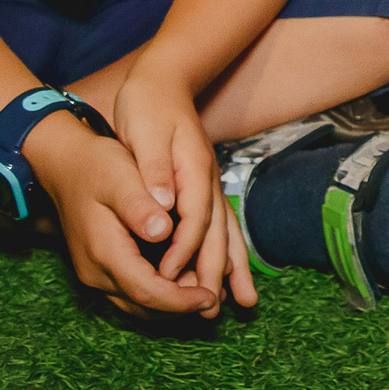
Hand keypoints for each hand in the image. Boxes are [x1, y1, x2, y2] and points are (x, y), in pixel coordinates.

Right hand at [29, 113, 219, 317]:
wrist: (66, 166)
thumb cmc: (97, 167)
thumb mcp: (120, 177)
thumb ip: (139, 206)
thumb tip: (162, 231)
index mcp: (104, 251)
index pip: (147, 292)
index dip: (181, 300)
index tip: (211, 296)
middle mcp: (96, 272)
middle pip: (144, 306)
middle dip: (181, 307)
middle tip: (216, 295)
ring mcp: (95, 274)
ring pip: (138, 306)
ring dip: (171, 304)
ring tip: (206, 290)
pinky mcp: (99, 271)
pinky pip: (131, 294)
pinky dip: (159, 295)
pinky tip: (184, 280)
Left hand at [109, 71, 251, 313]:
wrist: (164, 78)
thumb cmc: (148, 105)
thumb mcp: (144, 131)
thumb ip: (153, 169)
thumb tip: (163, 204)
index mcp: (192, 168)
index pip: (193, 218)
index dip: (182, 251)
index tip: (169, 279)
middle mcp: (206, 180)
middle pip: (217, 232)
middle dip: (216, 273)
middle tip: (213, 311)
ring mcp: (208, 183)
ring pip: (226, 232)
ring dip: (233, 269)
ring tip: (244, 303)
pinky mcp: (202, 186)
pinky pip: (221, 226)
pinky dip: (228, 251)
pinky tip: (232, 271)